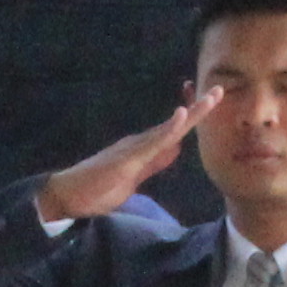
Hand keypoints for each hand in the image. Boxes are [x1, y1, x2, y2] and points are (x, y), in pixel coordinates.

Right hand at [39, 101, 199, 222]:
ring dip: (192, 113)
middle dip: (199, 109)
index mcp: (144, 149)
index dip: (192, 118)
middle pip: (177, 125)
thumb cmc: (96, 191)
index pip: (174, 132)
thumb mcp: (134, 178)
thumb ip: (154, 164)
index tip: (208, 102)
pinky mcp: (129, 156)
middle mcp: (141, 142)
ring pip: (170, 128)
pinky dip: (170, 127)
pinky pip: (154, 141)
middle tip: (219, 91)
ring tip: (212, 97)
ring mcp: (135, 147)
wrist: (67, 195)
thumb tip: (174, 150)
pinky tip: (183, 114)